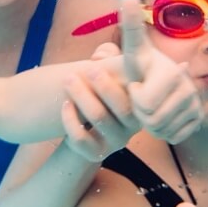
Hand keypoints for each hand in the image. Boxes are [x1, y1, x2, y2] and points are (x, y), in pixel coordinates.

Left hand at [60, 42, 139, 161]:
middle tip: (87, 70)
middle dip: (103, 86)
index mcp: (142, 104)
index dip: (123, 79)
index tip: (101, 64)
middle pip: (122, 107)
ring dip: (82, 96)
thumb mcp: (109, 70)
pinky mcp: (97, 153)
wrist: (87, 129)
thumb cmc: (101, 92)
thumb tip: (102, 53)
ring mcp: (116, 141)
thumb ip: (109, 55)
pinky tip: (65, 104)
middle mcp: (134, 125)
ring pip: (100, 118)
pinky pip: (82, 138)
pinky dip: (70, 119)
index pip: (140, 93)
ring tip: (68, 80)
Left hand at [120, 0, 202, 143]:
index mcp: (173, 72)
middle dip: (141, 112)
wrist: (158, 82)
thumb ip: (130, 27)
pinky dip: (163, 131)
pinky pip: (173, 137)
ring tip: (150, 106)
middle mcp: (190, 88)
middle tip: (142, 97)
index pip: (143, 103)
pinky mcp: (199, 120)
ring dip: (150, 123)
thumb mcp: (134, 50)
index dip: (135, 96)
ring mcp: (197, 105)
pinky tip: (162, 116)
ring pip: (162, 130)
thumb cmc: (142, 68)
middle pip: (152, 120)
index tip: (138, 83)